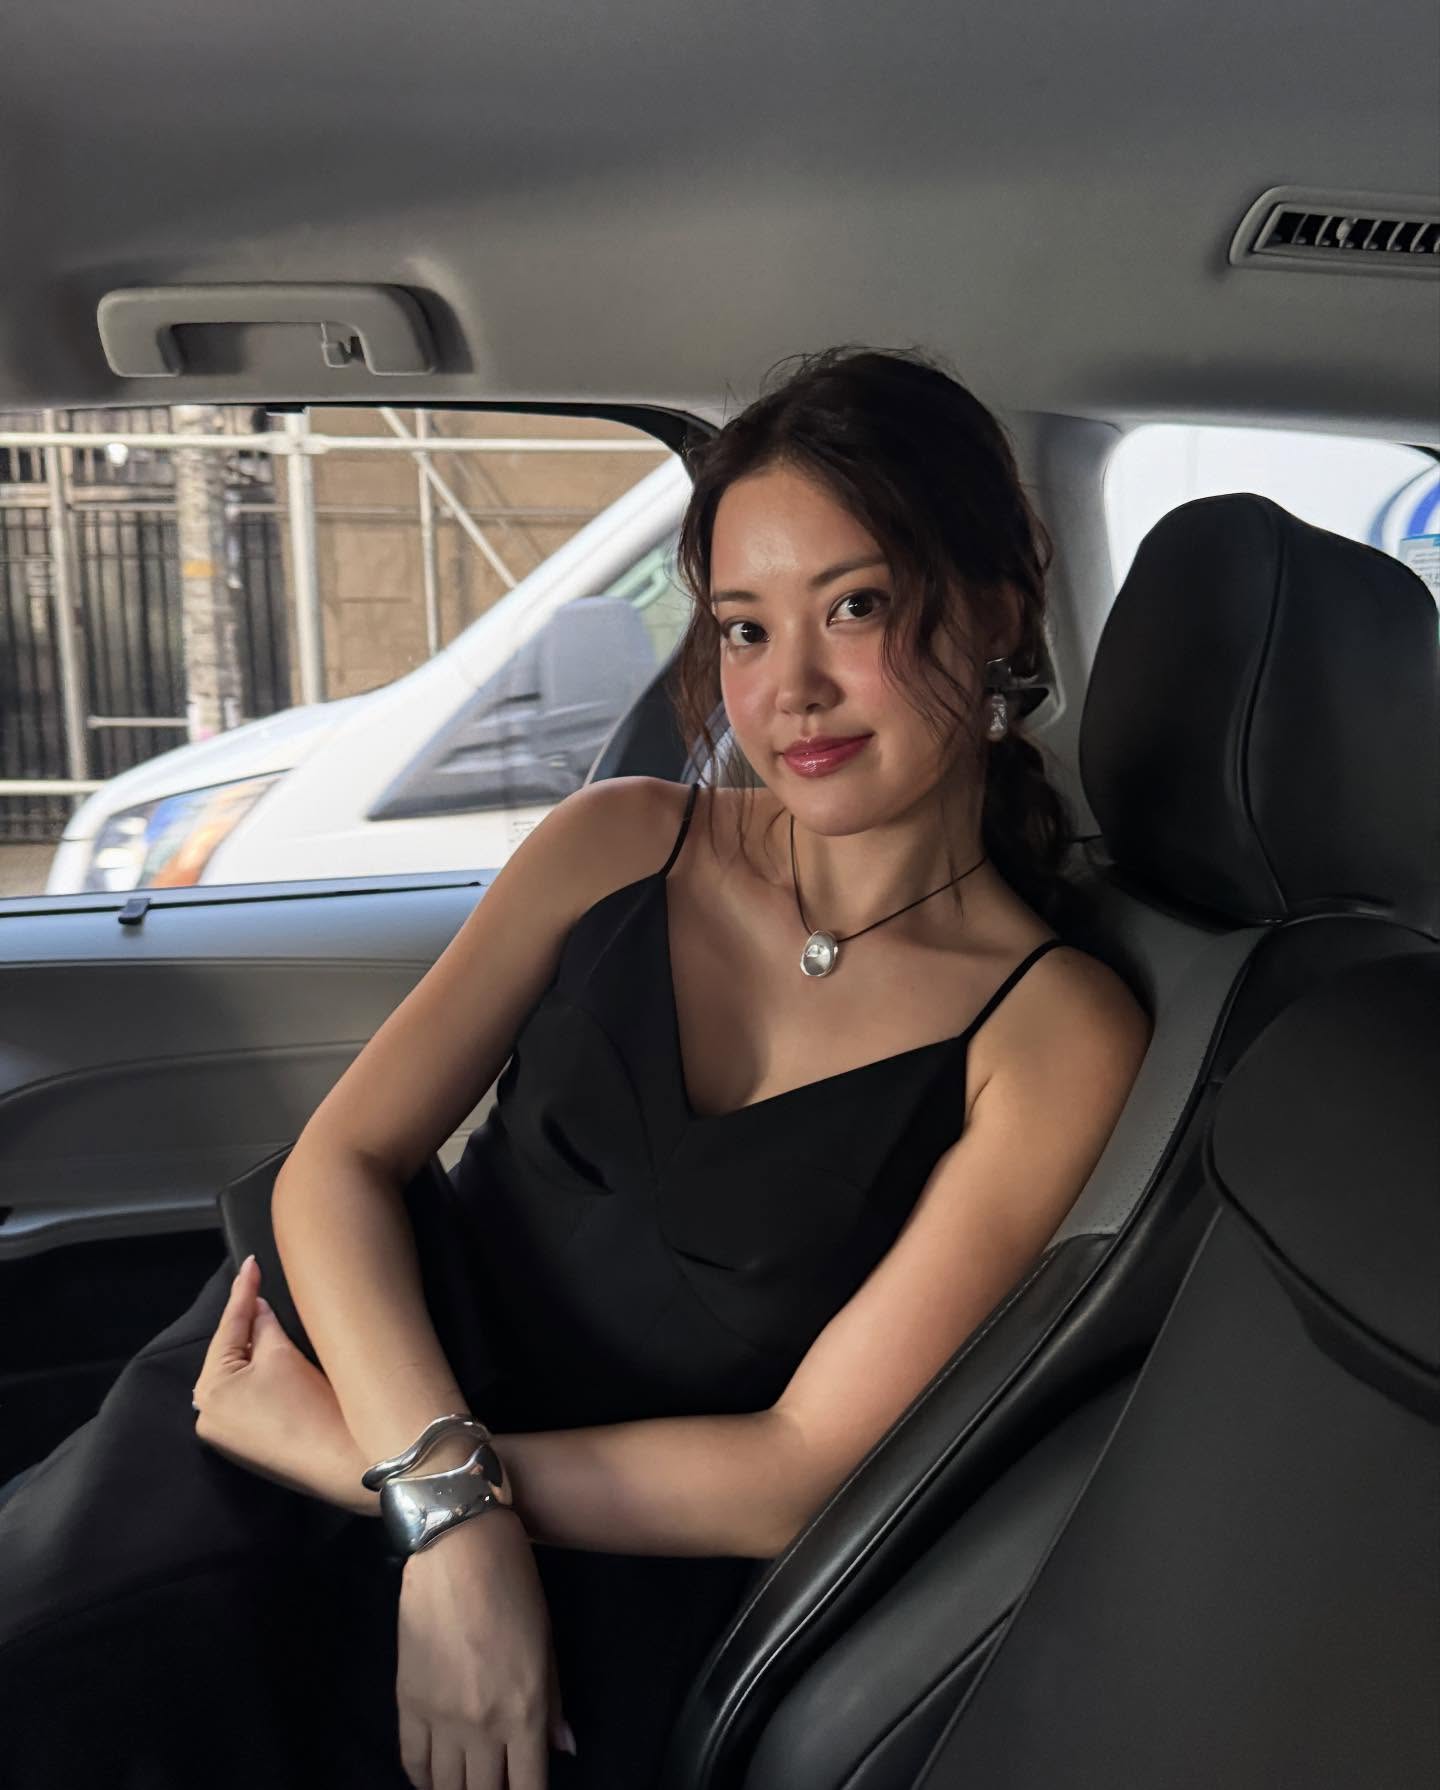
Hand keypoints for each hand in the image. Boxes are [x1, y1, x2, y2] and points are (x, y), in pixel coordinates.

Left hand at [191, 1254, 376, 1516]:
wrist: (339, 1462)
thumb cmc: (308, 1404)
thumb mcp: (283, 1355)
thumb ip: (264, 1326)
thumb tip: (257, 1309)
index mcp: (209, 1389)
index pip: (229, 1328)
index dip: (242, 1291)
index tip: (251, 1261)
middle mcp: (206, 1415)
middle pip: (228, 1355)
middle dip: (245, 1323)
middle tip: (259, 1287)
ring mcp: (223, 1436)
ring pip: (236, 1377)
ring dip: (252, 1350)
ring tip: (266, 1317)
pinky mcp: (244, 1447)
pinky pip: (245, 1399)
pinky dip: (257, 1377)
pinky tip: (271, 1359)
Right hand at [396, 1509, 575, 1789]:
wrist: (457, 1546)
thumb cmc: (514, 1584)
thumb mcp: (546, 1641)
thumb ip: (553, 1702)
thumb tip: (564, 1749)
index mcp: (524, 1711)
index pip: (527, 1788)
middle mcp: (482, 1726)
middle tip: (496, 1781)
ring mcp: (440, 1718)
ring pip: (445, 1787)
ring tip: (467, 1781)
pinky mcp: (406, 1702)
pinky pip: (412, 1761)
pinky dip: (423, 1778)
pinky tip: (435, 1776)